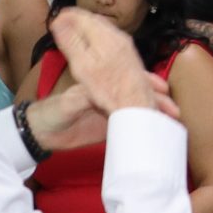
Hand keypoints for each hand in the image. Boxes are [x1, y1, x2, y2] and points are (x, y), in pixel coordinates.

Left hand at [31, 14, 179, 149]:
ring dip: (152, 109)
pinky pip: (130, 124)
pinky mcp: (110, 126)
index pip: (125, 77)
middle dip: (155, 95)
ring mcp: (110, 110)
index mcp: (97, 83)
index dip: (143, 80)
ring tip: (168, 118)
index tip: (160, 85)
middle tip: (171, 105)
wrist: (41, 135)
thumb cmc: (49, 113)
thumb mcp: (65, 103)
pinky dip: (143, 125)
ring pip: (136, 106)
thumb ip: (81, 99)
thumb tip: (97, 94)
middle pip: (136, 90)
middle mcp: (107, 93)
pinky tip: (157, 128)